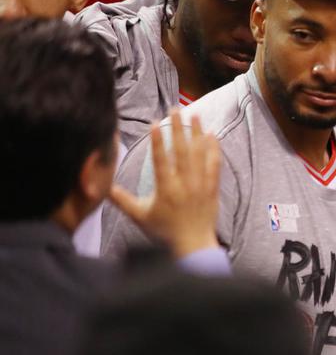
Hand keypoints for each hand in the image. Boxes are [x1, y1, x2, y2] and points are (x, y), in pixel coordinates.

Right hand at [109, 111, 220, 257]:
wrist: (193, 245)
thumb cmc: (164, 231)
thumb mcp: (139, 216)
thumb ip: (121, 199)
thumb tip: (101, 187)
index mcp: (166, 189)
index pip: (161, 160)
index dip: (157, 141)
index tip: (155, 123)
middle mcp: (184, 184)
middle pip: (181, 151)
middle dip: (178, 128)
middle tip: (175, 109)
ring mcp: (200, 184)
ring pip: (199, 154)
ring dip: (197, 133)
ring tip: (194, 114)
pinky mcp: (212, 187)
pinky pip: (214, 164)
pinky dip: (213, 149)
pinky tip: (212, 135)